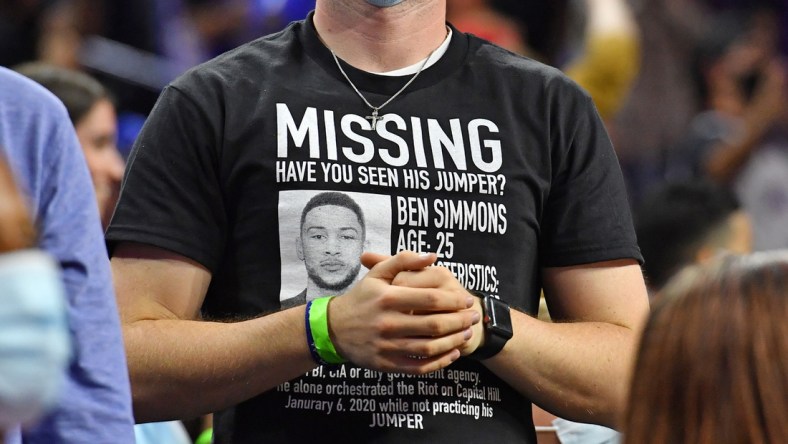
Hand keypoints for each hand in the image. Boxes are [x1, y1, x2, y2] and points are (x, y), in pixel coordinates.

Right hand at [328, 251, 478, 373]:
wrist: (333, 328)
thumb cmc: (361, 298)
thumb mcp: (377, 274)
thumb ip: (404, 260)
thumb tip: (433, 256)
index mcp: (388, 298)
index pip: (430, 300)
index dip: (454, 300)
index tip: (466, 299)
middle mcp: (388, 323)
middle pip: (434, 325)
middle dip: (459, 321)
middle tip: (473, 316)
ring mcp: (387, 346)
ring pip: (429, 347)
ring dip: (453, 341)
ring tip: (466, 333)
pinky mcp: (386, 364)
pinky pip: (419, 367)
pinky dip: (439, 362)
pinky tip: (452, 354)